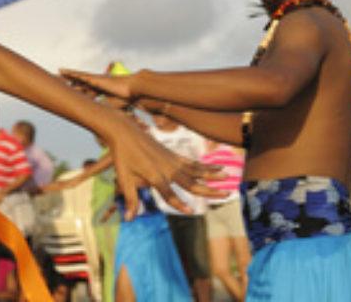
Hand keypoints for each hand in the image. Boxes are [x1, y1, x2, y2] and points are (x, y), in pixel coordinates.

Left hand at [59, 69, 132, 102]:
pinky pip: (80, 76)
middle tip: (58, 76)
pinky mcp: (95, 79)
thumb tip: (104, 118)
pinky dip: (72, 74)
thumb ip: (107, 109)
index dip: (77, 88)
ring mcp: (95, 80)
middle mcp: (96, 83)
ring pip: (79, 76)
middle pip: (80, 80)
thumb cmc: (126, 97)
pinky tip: (65, 72)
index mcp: (100, 89)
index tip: (68, 88)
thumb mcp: (113, 105)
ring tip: (58, 72)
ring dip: (69, 74)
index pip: (85, 88)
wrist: (132, 88)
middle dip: (70, 78)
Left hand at [102, 116, 223, 217]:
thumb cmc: (122, 156)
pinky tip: (216, 167)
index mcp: (155, 176)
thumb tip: (129, 219)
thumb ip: (130, 198)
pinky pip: (192, 162)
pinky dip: (204, 166)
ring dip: (212, 174)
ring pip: (196, 170)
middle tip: (227, 194)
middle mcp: (168, 169)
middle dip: (209, 190)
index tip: (191, 212)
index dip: (179, 204)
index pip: (169, 195)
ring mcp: (172, 161)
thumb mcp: (124, 178)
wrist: (125, 131)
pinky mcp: (173, 154)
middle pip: (192, 183)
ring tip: (229, 176)